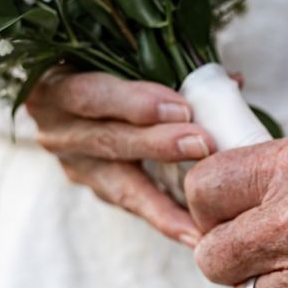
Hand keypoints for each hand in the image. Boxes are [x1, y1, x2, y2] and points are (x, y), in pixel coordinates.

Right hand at [27, 69, 215, 244]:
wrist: (75, 92)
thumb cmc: (108, 60)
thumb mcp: (123, 53)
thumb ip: (168, 64)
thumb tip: (232, 81)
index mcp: (55, 84)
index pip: (91, 95)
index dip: (134, 103)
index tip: (181, 107)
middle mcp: (57, 128)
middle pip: (108, 141)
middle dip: (158, 145)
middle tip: (203, 145)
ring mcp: (74, 163)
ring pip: (119, 185)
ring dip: (163, 201)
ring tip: (200, 220)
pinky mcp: (95, 187)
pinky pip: (132, 204)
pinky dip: (165, 217)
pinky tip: (195, 234)